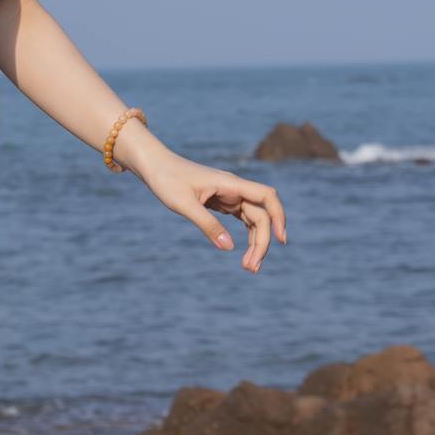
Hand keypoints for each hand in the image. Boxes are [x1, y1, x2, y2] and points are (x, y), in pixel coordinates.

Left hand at [133, 145, 286, 271]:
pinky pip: (241, 220)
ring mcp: (229, 196)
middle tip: (252, 268)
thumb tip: (229, 248)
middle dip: (261, 241)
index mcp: (230, 184)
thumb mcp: (184, 204)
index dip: (278, 216)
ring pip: (253, 220)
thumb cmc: (166, 180)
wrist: (154, 166)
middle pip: (261, 215)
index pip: (266, 196)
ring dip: (255, 242)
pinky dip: (245, 236)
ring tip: (249, 267)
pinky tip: (242, 253)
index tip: (280, 239)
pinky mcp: (221, 203)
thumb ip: (207, 224)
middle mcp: (234, 189)